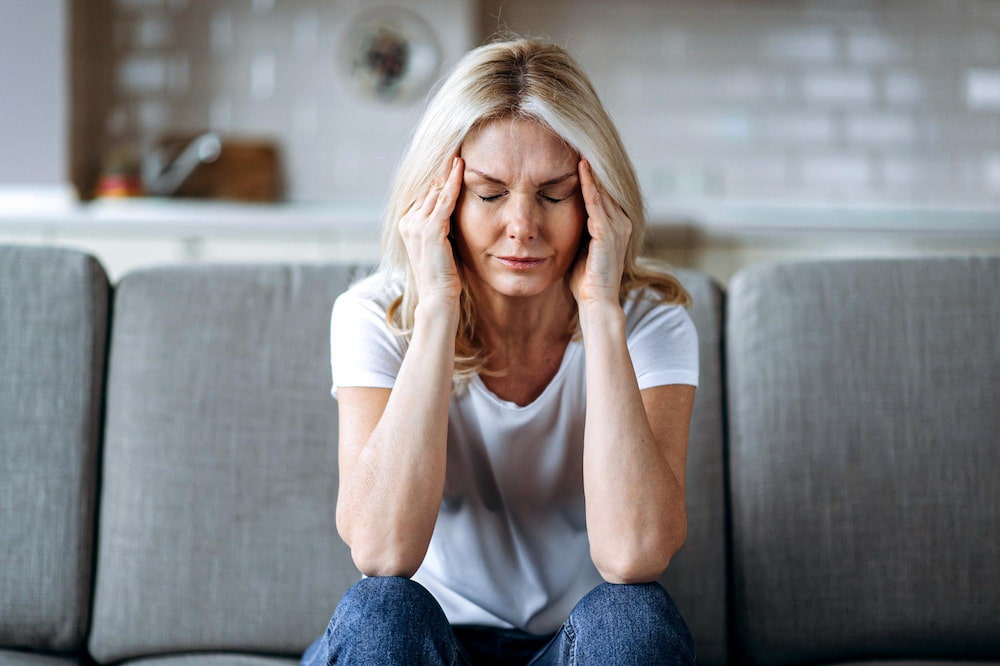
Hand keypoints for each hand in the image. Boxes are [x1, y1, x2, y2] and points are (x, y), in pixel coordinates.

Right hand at [399, 156, 463, 305]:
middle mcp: (408, 221)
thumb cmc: (444, 276)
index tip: (452, 155)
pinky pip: (444, 200)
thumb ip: (442, 225)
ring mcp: (416, 225)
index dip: (439, 173)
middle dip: (442, 166)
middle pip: (428, 186)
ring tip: (460, 148)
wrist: (438, 298)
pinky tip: (461, 167)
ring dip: (448, 168)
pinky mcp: (430, 230)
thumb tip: (452, 208)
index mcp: (408, 223)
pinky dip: (453, 182)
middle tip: (457, 142)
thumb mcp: (441, 244)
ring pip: (435, 189)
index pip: (425, 191)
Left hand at [569, 159, 631, 307]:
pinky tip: (581, 167)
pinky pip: (597, 203)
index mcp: (616, 227)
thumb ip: (579, 231)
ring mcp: (617, 228)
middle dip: (592, 166)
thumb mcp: (582, 248)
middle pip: (605, 187)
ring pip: (602, 191)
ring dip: (590, 169)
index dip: (591, 175)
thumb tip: (562, 216)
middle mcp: (622, 223)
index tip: (576, 154)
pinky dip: (589, 184)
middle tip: (578, 140)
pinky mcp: (608, 233)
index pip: (603, 194)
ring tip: (579, 146)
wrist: (596, 303)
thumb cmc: (585, 281)